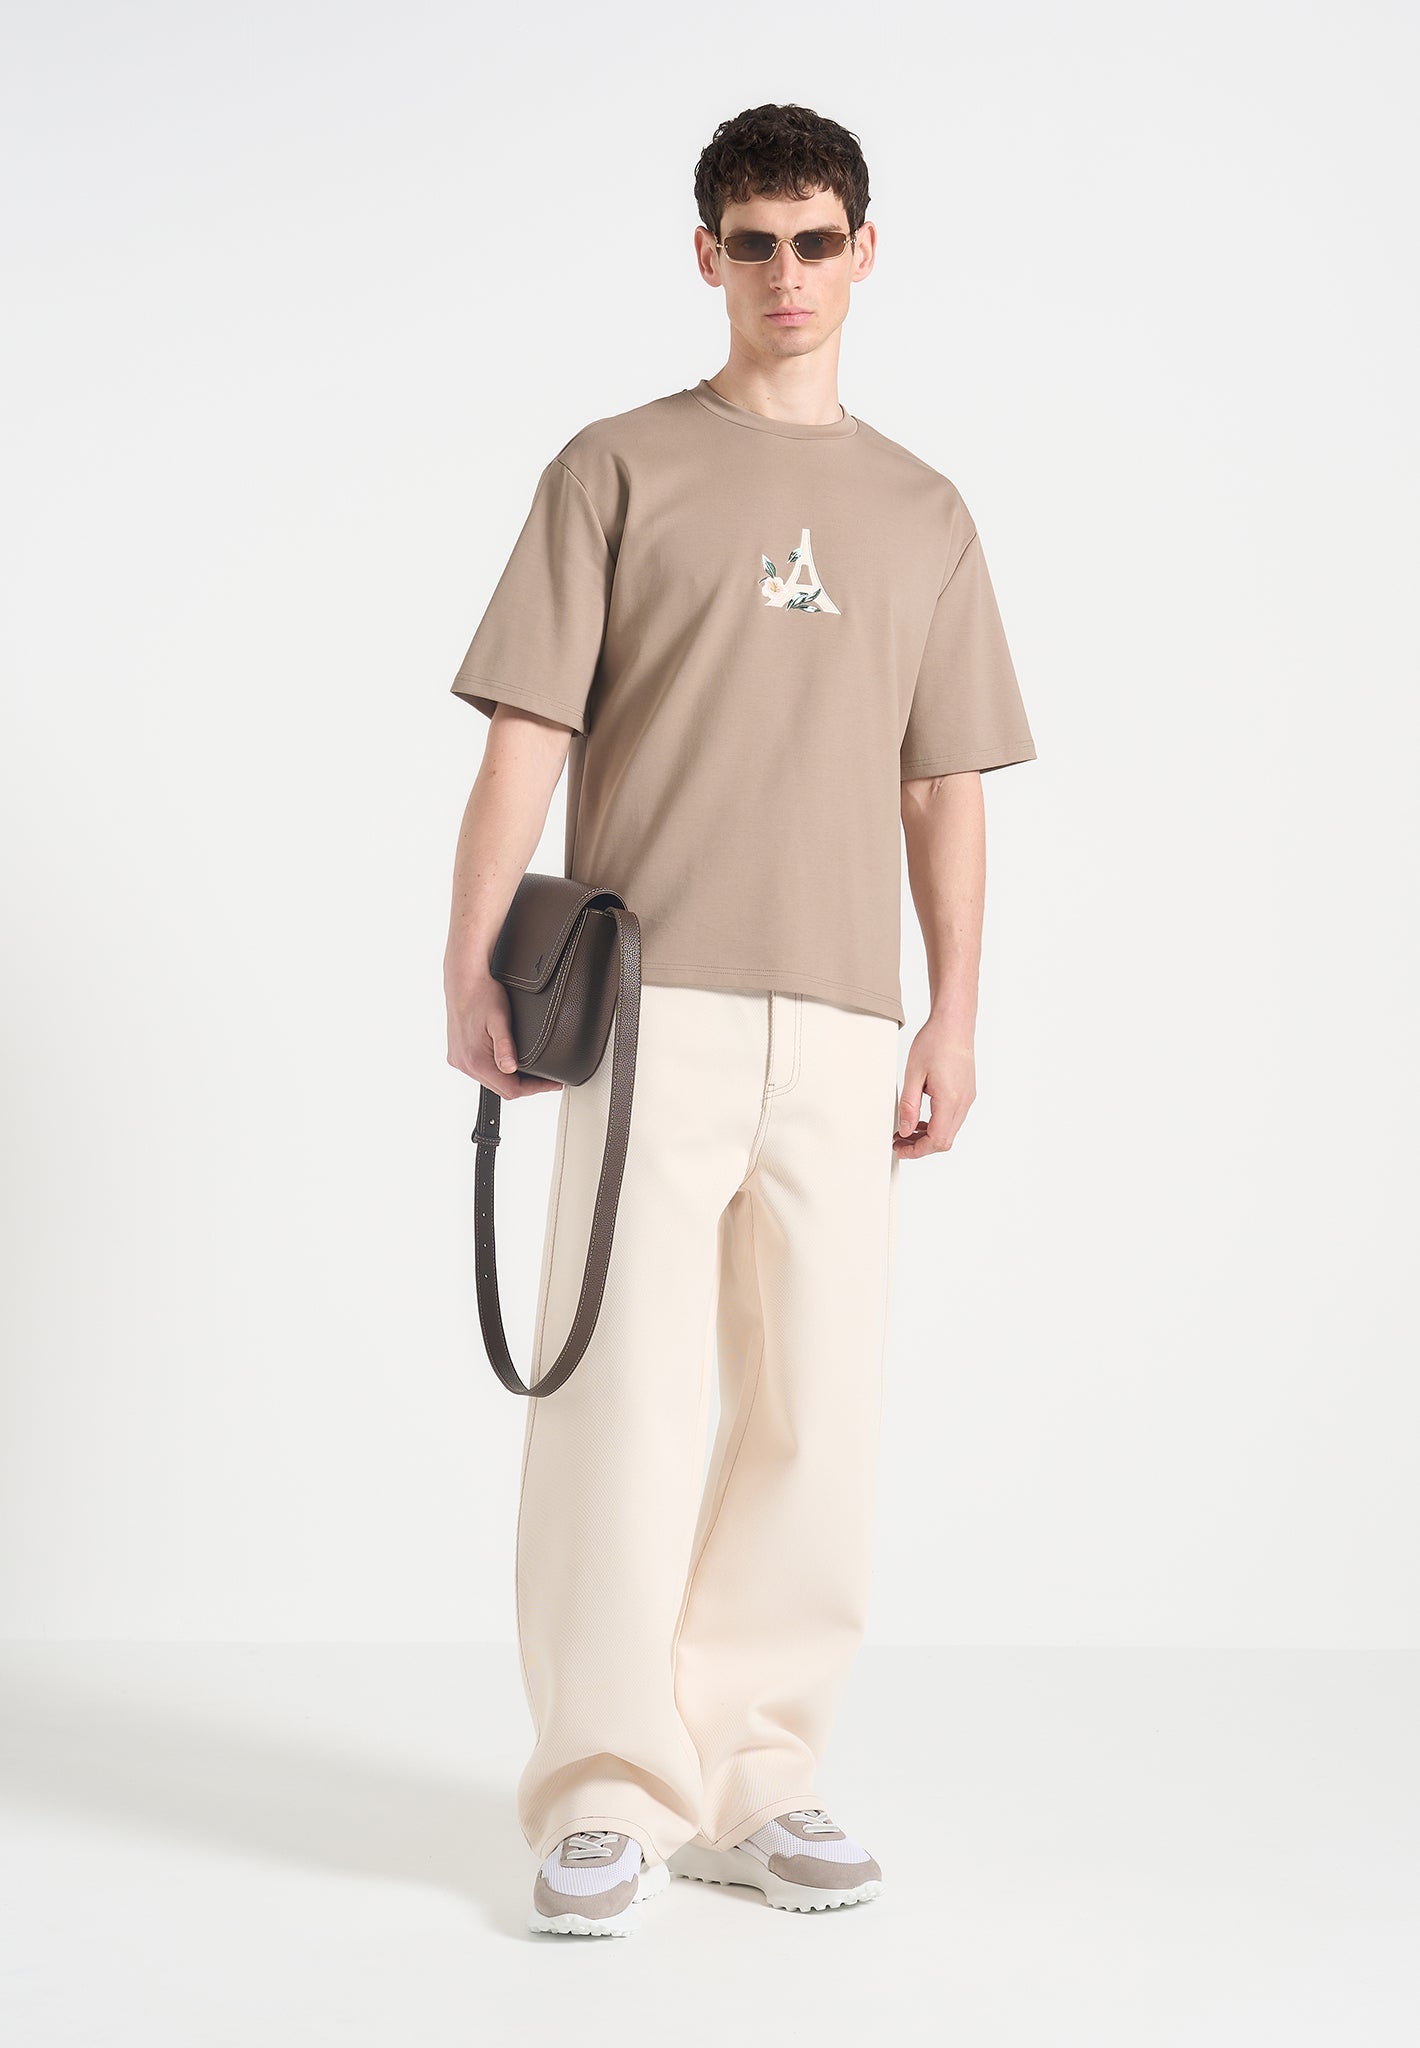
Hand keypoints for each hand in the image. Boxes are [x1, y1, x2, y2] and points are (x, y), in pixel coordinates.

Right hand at [445, 970, 564, 1100]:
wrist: (464, 980)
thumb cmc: (483, 994)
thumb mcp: (500, 1018)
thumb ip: (505, 1045)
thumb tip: (510, 1068)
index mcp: (475, 1060)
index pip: (511, 1090)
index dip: (535, 1089)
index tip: (553, 1083)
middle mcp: (465, 1064)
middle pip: (501, 1089)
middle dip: (526, 1086)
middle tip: (546, 1078)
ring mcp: (459, 1061)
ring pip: (491, 1082)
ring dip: (510, 1080)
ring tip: (531, 1071)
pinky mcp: (457, 1055)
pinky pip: (480, 1072)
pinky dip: (496, 1071)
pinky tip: (508, 1061)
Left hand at [893, 1024, 974, 1157]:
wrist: (954, 1023)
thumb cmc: (935, 1041)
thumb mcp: (913, 1074)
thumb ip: (909, 1106)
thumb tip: (906, 1130)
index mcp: (950, 1099)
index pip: (936, 1140)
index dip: (916, 1150)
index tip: (899, 1149)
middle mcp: (963, 1102)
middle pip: (944, 1141)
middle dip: (921, 1147)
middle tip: (899, 1142)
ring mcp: (967, 1098)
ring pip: (949, 1131)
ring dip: (928, 1136)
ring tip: (906, 1131)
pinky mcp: (967, 1093)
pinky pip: (953, 1118)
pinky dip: (937, 1124)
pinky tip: (921, 1119)